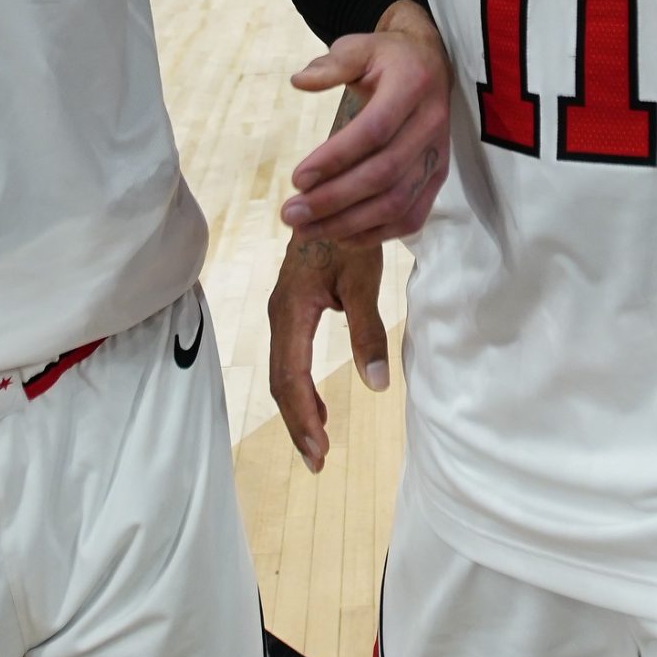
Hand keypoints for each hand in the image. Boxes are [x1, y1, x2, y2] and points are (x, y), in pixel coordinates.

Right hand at [266, 230, 385, 473]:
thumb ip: (368, 332)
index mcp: (291, 312)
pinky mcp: (291, 307)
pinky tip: (316, 403)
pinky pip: (288, 357)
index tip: (320, 452)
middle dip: (297, 423)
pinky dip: (300, 387)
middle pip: (280, 381)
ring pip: (282, 371)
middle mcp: (279, 315)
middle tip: (319, 461)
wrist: (330, 196)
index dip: (303, 417)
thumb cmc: (347, 234)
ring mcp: (282, 312)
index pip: (291, 377)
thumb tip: (377, 385)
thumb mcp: (363, 281)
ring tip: (318, 441)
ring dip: (298, 408)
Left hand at [281, 1, 452, 245]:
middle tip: (291, 214)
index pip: (374, 131)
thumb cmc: (387, 58)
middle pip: (383, 174)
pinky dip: (376, 233)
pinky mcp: (437, 177)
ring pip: (396, 203)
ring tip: (305, 231)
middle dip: (333, 200)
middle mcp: (430, 124)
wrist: (432, 63)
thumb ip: (332, 64)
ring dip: (348, 223)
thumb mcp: (360, 47)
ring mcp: (437, 155)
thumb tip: (299, 81)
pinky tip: (339, 235)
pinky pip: (411, 216)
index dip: (335, 159)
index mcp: (411, 86)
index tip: (296, 179)